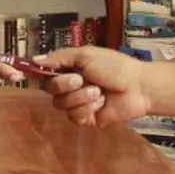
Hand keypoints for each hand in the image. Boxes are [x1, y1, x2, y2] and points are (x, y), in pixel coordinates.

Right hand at [35, 46, 150, 126]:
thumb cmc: (116, 67)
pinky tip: (101, 102)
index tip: (37, 73)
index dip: (39, 75)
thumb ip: (59, 57)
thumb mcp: (86, 55)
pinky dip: (87, 108)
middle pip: (49, 90)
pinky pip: (74, 117)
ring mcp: (78, 103)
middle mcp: (71, 86)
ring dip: (80, 97)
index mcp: (69, 68)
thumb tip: (36, 60)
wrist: (138, 87)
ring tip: (98, 91)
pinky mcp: (86, 118)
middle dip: (64, 84)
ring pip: (61, 105)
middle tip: (81, 79)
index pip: (45, 73)